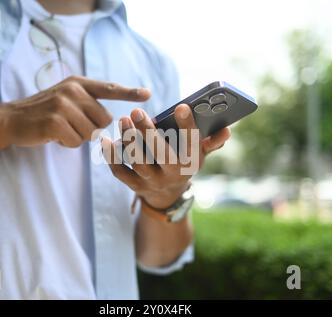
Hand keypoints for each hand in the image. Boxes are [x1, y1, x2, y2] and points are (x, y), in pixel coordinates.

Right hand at [0, 76, 150, 147]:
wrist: (11, 119)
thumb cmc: (43, 112)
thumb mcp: (65, 98)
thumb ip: (87, 102)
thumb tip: (113, 119)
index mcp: (78, 83)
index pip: (109, 88)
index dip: (129, 92)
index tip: (148, 94)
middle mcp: (73, 90)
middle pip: (105, 120)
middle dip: (92, 128)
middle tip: (71, 125)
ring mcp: (63, 104)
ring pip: (92, 133)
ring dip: (78, 137)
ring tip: (61, 129)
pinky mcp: (55, 121)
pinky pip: (77, 142)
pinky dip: (67, 143)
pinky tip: (54, 135)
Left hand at [101, 104, 230, 208]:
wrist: (167, 194)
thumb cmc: (183, 162)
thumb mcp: (199, 154)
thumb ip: (211, 141)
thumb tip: (226, 130)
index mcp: (191, 163)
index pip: (192, 144)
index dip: (187, 126)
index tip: (181, 107)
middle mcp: (173, 175)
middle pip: (161, 154)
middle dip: (148, 132)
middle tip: (136, 111)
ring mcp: (152, 182)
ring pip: (138, 162)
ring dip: (129, 141)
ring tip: (123, 120)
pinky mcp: (135, 185)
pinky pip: (120, 172)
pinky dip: (111, 156)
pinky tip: (104, 139)